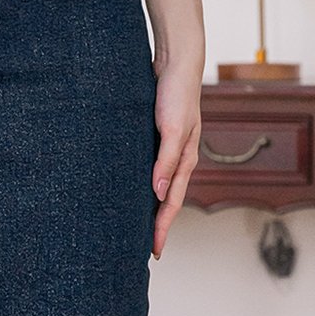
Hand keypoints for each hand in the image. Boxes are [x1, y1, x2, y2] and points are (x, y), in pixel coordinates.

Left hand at [151, 56, 201, 259]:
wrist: (176, 63)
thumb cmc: (176, 94)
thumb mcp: (172, 128)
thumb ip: (166, 160)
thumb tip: (158, 193)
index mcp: (184, 161)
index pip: (171, 203)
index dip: (163, 228)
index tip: (155, 252)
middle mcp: (176, 160)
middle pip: (165, 201)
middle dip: (156, 226)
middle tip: (142, 250)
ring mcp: (166, 151)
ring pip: (156, 188)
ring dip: (148, 208)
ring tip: (134, 228)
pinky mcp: (155, 140)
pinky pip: (148, 171)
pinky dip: (142, 187)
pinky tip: (131, 192)